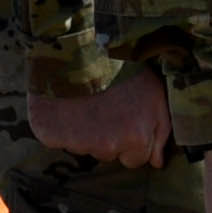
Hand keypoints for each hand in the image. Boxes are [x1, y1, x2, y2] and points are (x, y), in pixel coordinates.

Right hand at [27, 75, 167, 168]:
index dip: (130, 141)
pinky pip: (58, 140)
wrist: (81, 49)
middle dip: (108, 138)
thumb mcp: (155, 95)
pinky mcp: (50, 137)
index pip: (134, 160)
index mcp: (136, 139)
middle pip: (108, 155)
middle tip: (104, 107)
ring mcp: (77, 143)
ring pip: (84, 147)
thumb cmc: (123, 70)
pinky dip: (60, 127)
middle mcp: (107, 147)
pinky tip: (65, 106)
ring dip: (84, 131)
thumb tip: (158, 163)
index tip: (124, 119)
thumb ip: (161, 132)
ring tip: (85, 102)